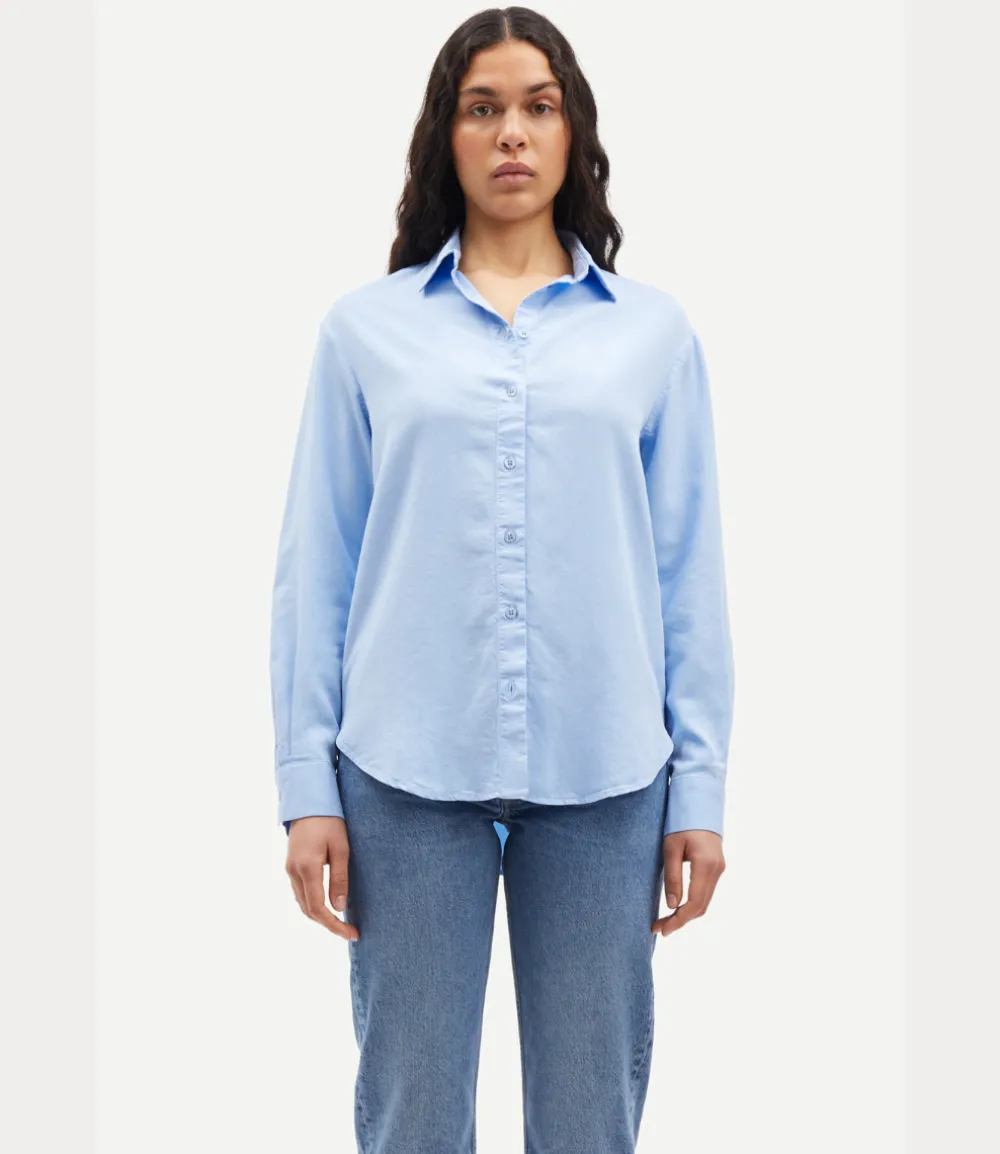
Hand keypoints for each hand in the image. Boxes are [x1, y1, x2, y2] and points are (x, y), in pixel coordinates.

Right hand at [285, 816, 359, 941]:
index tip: (351, 934)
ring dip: (319, 915)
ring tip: (341, 921)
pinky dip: (312, 903)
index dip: (334, 925)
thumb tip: (340, 907)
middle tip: (349, 931)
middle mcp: (293, 872)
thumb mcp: (341, 848)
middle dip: (328, 924)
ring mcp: (289, 869)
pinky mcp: (290, 865)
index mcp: (307, 868)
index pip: (318, 908)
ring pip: (302, 902)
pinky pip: (300, 892)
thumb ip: (339, 879)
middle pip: (308, 910)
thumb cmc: (329, 820)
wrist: (308, 800)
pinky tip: (327, 904)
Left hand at [651, 830, 724, 937]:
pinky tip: (678, 907)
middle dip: (681, 921)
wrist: (699, 804)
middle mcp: (717, 870)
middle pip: (701, 907)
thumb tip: (672, 906)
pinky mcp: (717, 867)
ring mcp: (719, 869)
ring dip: (687, 914)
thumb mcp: (670, 848)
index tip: (662, 929)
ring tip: (666, 921)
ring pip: (705, 902)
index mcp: (705, 865)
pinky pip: (706, 893)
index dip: (679, 920)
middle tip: (659, 928)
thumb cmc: (680, 822)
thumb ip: (672, 877)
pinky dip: (693, 904)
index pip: (694, 903)